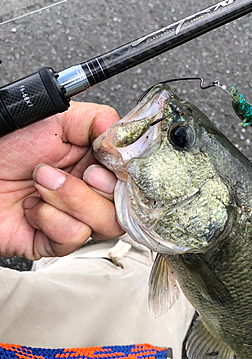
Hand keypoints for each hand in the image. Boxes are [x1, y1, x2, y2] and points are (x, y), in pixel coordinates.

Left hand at [0, 101, 123, 259]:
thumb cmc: (8, 140)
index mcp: (97, 162)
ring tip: (42, 182)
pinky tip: (32, 206)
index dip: (126, 175)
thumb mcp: (59, 118)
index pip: (133, 178)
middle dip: (97, 188)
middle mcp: (90, 192)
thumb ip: (99, 120)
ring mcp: (75, 217)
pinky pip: (74, 237)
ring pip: (106, 224)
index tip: (106, 163)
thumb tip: (127, 138)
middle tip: (76, 171)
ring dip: (71, 199)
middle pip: (125, 205)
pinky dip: (51, 219)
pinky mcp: (55, 240)